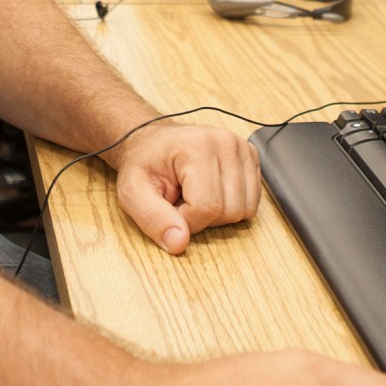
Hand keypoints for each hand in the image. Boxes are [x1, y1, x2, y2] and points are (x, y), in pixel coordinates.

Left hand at [110, 121, 260, 254]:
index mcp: (196, 146)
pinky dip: (231, 206)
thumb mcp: (133, 193)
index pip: (206, 207)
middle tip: (181, 201)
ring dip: (218, 214)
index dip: (186, 221)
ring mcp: (241, 149)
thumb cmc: (143, 164)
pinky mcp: (250, 158)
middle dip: (202, 218)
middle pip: (229, 211)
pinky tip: (210, 192)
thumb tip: (180, 243)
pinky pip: (252, 202)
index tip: (170, 209)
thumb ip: (153, 219)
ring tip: (195, 196)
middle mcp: (225, 143)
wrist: (152, 142)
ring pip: (245, 209)